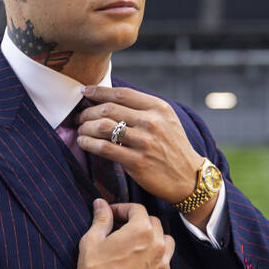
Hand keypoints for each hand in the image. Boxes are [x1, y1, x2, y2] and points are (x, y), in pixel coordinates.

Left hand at [76, 85, 203, 205]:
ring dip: (86, 127)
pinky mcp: (137, 162)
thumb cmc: (172, 146)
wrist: (188, 177)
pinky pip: (104, 148)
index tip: (85, 91)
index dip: (99, 91)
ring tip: (81, 129)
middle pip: (109, 109)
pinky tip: (83, 142)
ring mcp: (144, 142)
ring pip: (103, 127)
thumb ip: (142, 108)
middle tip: (80, 117)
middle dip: (88, 111)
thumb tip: (109, 98)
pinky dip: (88, 143)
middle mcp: (151, 122)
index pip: (121, 93)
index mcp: (158, 108)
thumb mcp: (165, 120)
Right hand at [76, 199, 174, 268]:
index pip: (137, 210)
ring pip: (166, 242)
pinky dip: (156, 259)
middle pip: (154, 223)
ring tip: (138, 245)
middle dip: (138, 222)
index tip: (113, 214)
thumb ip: (101, 219)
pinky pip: (165, 263)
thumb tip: (101, 204)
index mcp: (141, 230)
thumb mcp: (92, 240)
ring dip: (154, 239)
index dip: (123, 209)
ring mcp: (163, 265)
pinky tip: (140, 264)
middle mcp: (157, 245)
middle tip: (123, 229)